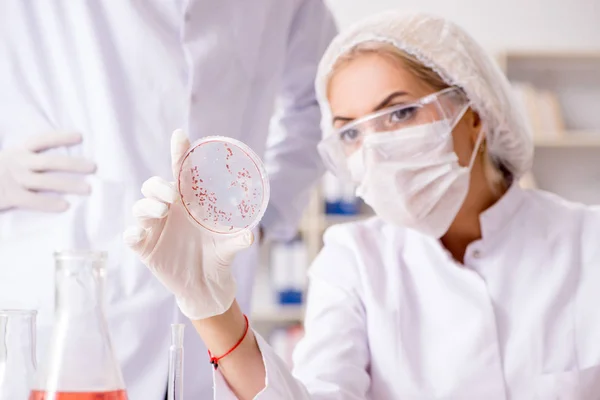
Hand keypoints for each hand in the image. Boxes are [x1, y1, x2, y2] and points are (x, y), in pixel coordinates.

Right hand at [0, 132, 95, 211]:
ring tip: (88, 189)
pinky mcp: (8, 197)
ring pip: (44, 181)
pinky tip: (65, 205)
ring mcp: (12, 179)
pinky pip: (31, 200)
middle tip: (93, 167)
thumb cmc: (1, 175)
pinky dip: (48, 203)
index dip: (60, 137)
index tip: (80, 136)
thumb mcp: (12, 160)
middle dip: (72, 164)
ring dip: (67, 184)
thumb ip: (32, 159)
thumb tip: (63, 163)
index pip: (41, 140)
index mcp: (17, 150)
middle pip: (48, 162)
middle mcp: (15, 162)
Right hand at [123, 129, 253, 319]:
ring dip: (147, 205)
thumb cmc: (217, 256)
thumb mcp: (229, 246)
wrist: (206, 285)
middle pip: (154, 186)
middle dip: (158, 185)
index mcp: (189, 202)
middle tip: (172, 194)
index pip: (180, 172)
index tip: (180, 135)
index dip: (179, 153)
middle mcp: (170, 210)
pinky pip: (131, 236)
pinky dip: (132, 232)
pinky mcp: (145, 247)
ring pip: (141, 207)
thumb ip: (237, 240)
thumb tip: (250, 235)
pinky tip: (138, 233)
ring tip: (163, 211)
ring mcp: (155, 228)